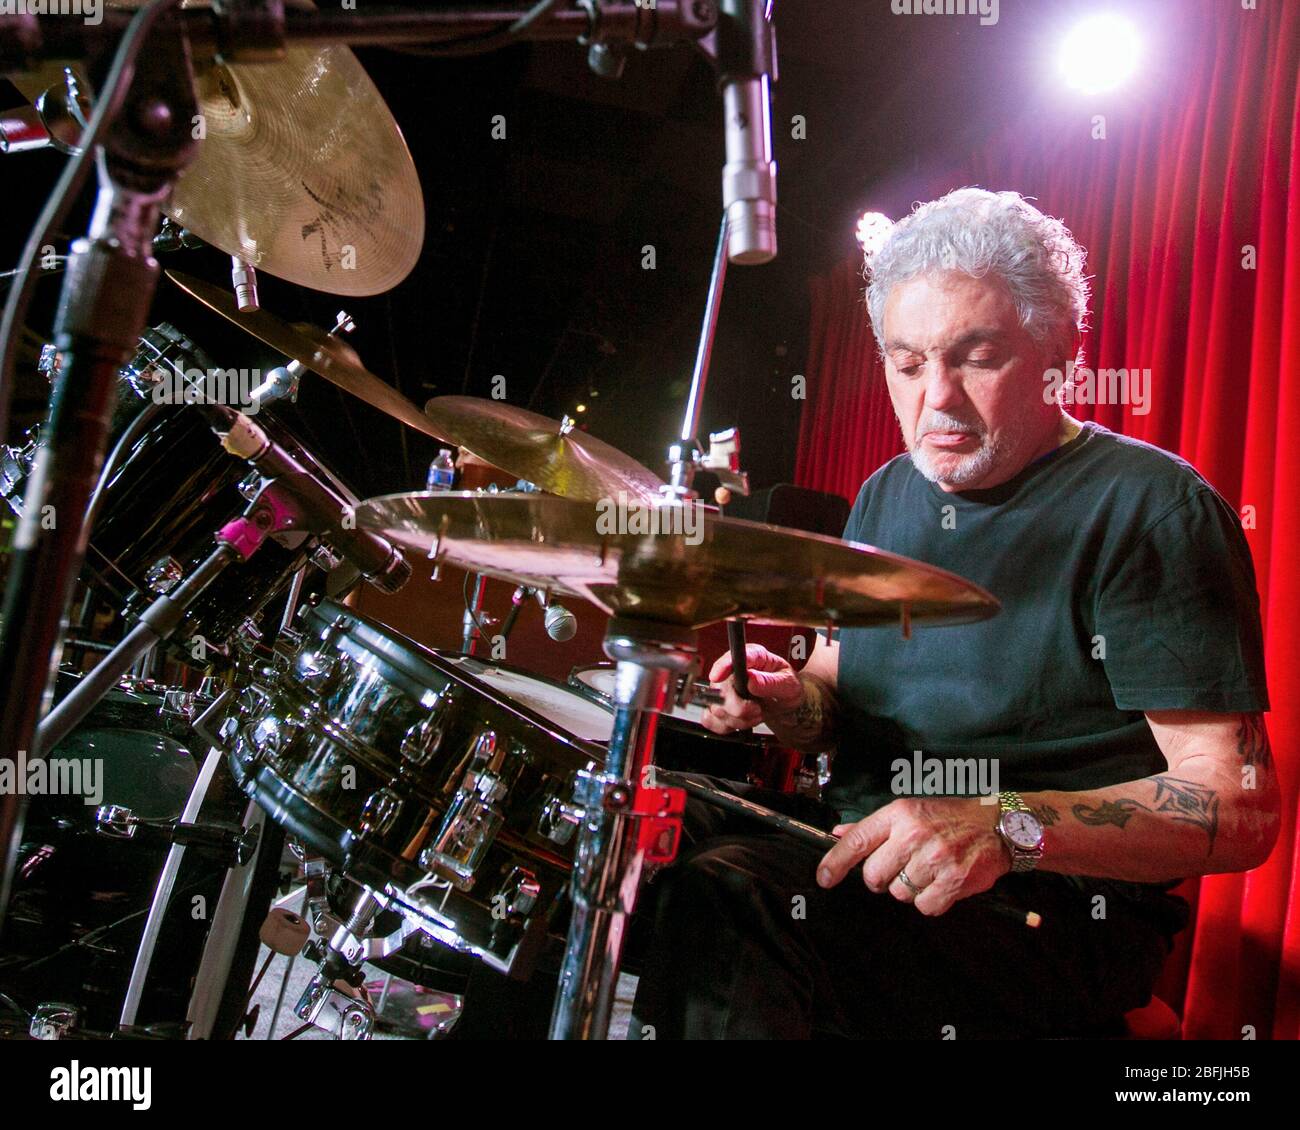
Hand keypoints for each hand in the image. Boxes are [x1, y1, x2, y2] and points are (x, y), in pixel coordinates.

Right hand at [701, 644, 803, 734]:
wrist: (784, 703)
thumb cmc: (786, 688)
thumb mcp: (788, 684)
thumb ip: (771, 682)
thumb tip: (751, 679)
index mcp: (752, 657)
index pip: (731, 657)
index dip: (722, 666)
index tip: (718, 677)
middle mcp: (733, 671)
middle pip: (719, 689)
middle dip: (738, 707)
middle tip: (757, 709)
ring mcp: (722, 689)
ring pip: (716, 708)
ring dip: (738, 720)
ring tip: (756, 714)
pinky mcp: (716, 706)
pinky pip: (709, 720)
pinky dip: (727, 726)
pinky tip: (741, 721)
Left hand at [816, 796, 1009, 915]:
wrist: (997, 824)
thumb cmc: (948, 817)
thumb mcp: (909, 811)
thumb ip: (872, 826)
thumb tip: (838, 834)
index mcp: (898, 814)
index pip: (856, 840)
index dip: (835, 863)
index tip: (823, 878)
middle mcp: (914, 834)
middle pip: (874, 875)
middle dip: (881, 879)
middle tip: (898, 870)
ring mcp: (934, 858)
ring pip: (899, 894)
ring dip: (909, 889)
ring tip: (926, 872)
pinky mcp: (953, 880)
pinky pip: (925, 907)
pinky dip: (931, 901)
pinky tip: (941, 884)